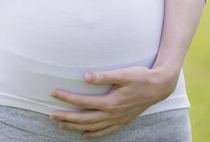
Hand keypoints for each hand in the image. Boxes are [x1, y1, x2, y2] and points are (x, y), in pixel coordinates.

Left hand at [50, 66, 175, 137]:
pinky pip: (104, 131)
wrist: (159, 87)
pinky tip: (84, 134)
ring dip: (75, 127)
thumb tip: (85, 77)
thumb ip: (104, 76)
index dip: (66, 98)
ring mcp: (117, 119)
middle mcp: (112, 114)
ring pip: (92, 127)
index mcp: (110, 102)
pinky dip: (93, 134)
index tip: (53, 93)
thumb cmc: (140, 77)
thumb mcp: (122, 74)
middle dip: (66, 117)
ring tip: (61, 125)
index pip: (82, 102)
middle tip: (50, 115)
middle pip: (83, 118)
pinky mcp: (122, 121)